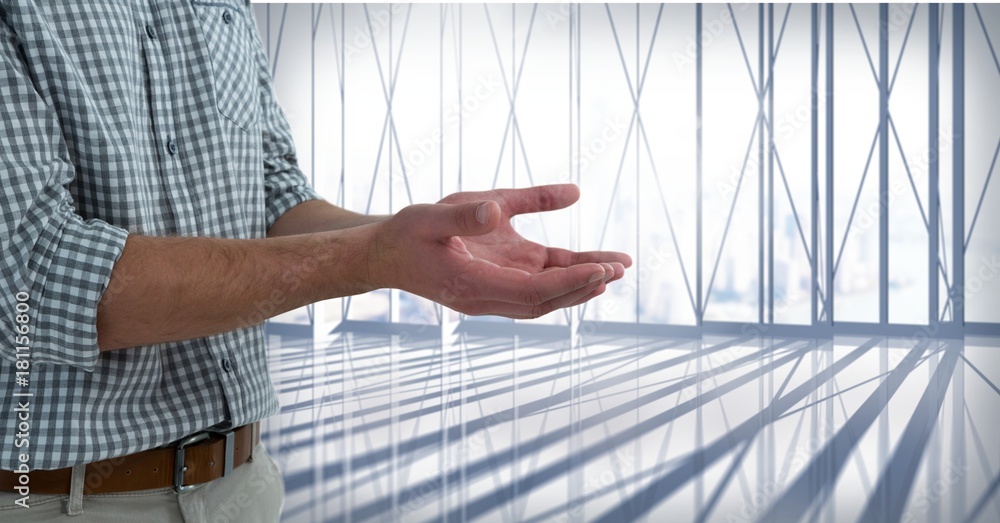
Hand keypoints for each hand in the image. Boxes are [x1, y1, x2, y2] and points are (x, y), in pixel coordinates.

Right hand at [368, 184, 631, 318]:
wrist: (385, 255)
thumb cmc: (407, 234)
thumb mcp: (433, 215)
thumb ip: (469, 215)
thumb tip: (499, 211)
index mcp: (472, 285)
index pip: (532, 291)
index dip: (569, 282)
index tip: (602, 269)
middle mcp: (486, 297)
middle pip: (545, 300)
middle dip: (584, 285)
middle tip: (620, 268)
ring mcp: (493, 292)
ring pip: (545, 295)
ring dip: (581, 283)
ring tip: (619, 268)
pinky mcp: (496, 281)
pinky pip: (536, 283)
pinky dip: (565, 277)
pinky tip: (591, 266)